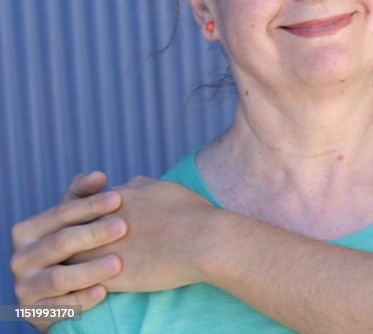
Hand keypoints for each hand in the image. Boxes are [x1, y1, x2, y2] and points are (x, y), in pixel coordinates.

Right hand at [10, 172, 126, 331]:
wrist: (56, 291)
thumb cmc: (69, 245)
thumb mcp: (71, 221)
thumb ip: (81, 197)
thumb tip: (97, 175)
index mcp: (27, 231)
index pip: (61, 214)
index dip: (90, 205)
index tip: (120, 197)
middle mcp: (21, 259)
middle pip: (61, 242)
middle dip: (93, 233)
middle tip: (124, 226)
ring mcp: (26, 287)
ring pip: (59, 277)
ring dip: (89, 269)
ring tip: (118, 262)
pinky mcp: (36, 312)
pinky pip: (61, 307)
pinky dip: (82, 300)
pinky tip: (104, 291)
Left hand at [70, 177, 216, 292]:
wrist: (204, 239)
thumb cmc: (191, 213)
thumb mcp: (162, 187)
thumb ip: (140, 186)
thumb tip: (130, 185)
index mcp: (115, 199)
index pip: (82, 207)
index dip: (85, 217)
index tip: (93, 225)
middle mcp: (103, 221)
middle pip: (72, 230)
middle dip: (76, 239)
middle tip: (87, 247)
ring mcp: (104, 248)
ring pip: (73, 256)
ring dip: (77, 260)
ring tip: (90, 265)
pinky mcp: (110, 274)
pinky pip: (85, 280)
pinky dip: (85, 282)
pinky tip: (97, 282)